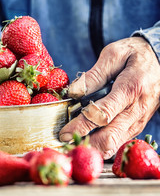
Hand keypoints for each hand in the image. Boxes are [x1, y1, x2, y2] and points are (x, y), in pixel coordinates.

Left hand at [59, 37, 159, 158]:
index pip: (102, 115)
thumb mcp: (113, 54)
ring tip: (72, 141)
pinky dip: (101, 145)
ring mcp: (138, 121)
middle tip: (64, 141)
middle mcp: (137, 110)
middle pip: (109, 138)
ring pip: (114, 145)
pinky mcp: (137, 126)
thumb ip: (93, 75)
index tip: (63, 132)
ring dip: (92, 147)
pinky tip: (86, 139)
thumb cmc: (135, 55)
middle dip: (85, 143)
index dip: (81, 126)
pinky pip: (118, 142)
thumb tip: (73, 93)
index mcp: (130, 89)